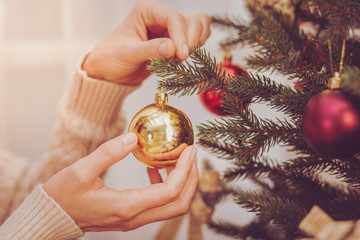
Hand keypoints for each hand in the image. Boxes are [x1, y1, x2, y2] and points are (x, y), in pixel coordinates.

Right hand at [43, 132, 198, 231]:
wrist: (53, 217)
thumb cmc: (63, 196)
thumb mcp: (81, 170)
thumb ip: (109, 152)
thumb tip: (134, 137)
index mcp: (126, 206)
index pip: (170, 192)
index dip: (185, 170)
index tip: (189, 150)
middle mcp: (135, 217)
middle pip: (179, 203)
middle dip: (190, 178)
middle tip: (190, 154)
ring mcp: (134, 219)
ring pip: (171, 206)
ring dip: (181, 182)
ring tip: (175, 159)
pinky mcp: (131, 216)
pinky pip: (158, 204)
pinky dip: (165, 186)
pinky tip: (154, 169)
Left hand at [82, 0, 210, 84]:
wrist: (109, 70)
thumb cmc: (112, 57)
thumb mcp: (128, 53)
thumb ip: (151, 50)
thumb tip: (173, 48)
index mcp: (147, 11)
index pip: (174, 18)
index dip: (181, 36)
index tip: (181, 55)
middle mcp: (161, 16)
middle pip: (191, 21)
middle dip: (190, 40)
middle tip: (181, 59)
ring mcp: (170, 29)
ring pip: (198, 27)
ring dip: (195, 43)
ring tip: (179, 59)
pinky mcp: (175, 42)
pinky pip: (195, 39)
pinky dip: (194, 49)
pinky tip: (180, 60)